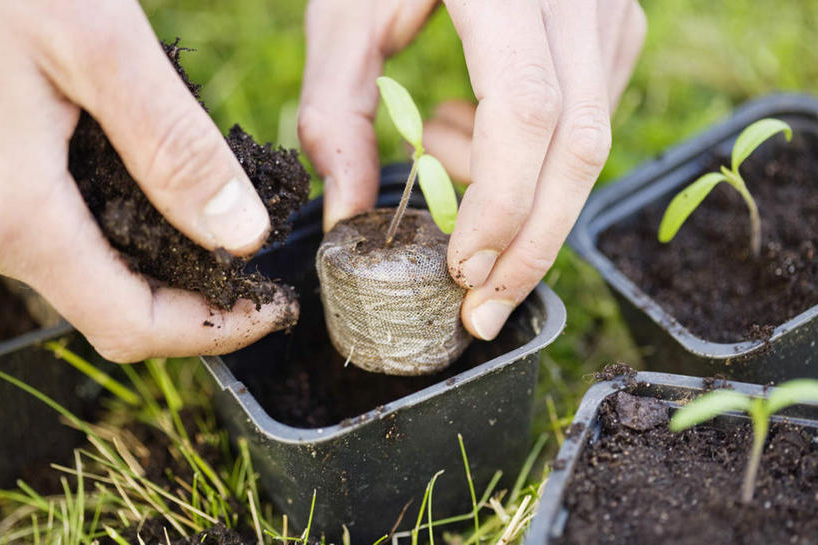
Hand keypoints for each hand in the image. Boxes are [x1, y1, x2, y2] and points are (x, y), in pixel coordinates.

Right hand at [0, 1, 293, 361]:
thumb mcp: (98, 46)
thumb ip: (173, 144)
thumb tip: (242, 235)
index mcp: (19, 216)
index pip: (131, 324)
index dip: (215, 330)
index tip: (275, 307)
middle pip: (114, 309)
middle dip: (197, 304)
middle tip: (262, 274)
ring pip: (95, 276)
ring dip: (169, 270)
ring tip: (231, 239)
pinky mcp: (1, 188)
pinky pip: (73, 237)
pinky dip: (133, 237)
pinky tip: (172, 199)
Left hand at [299, 0, 644, 339]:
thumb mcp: (345, 12)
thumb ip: (340, 112)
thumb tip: (348, 215)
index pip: (528, 112)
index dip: (502, 204)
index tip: (461, 269)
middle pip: (580, 146)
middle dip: (531, 243)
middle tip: (480, 306)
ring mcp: (610, 9)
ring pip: (591, 142)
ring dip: (521, 192)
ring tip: (437, 148)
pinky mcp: (616, 26)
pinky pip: (588, 120)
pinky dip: (532, 157)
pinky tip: (468, 122)